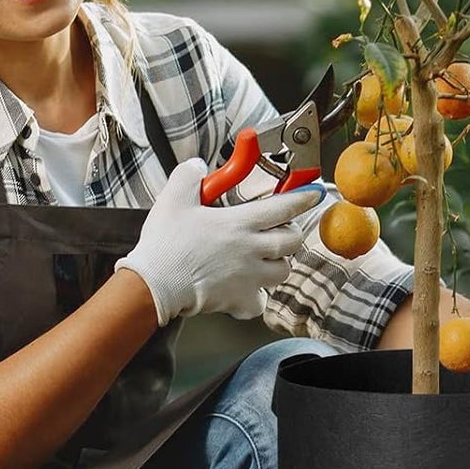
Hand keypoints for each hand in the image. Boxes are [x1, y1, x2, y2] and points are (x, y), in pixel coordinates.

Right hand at [116, 159, 323, 324]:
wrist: (155, 284)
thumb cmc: (165, 244)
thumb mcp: (173, 199)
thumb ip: (189, 176)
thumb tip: (198, 166)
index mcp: (239, 223)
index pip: (283, 207)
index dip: (303, 198)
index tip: (314, 194)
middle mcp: (251, 250)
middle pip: (292, 242)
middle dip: (291, 234)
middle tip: (280, 231)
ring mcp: (249, 277)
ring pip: (283, 271)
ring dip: (278, 264)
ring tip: (265, 259)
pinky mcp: (240, 300)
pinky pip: (260, 302)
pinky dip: (255, 298)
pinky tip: (244, 290)